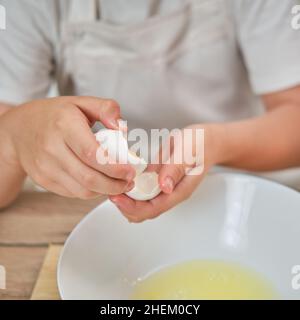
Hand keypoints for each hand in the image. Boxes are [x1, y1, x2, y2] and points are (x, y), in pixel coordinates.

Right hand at [0, 96, 135, 198]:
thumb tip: (123, 129)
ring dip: (105, 191)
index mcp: (64, 125)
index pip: (92, 154)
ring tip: (118, 183)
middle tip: (129, 182)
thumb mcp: (81, 102)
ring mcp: (45, 167)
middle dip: (114, 185)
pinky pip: (73, 193)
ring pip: (82, 190)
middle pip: (89, 178)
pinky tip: (100, 183)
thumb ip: (106, 109)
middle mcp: (52, 148)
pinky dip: (91, 192)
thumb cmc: (54, 116)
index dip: (114, 168)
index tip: (130, 171)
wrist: (21, 129)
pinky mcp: (44, 180)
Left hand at [110, 124, 220, 221]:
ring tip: (112, 185)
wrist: (204, 140)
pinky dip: (129, 188)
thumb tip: (165, 188)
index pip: (152, 209)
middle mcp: (168, 194)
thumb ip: (176, 169)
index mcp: (178, 191)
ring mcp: (162, 188)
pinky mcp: (157, 180)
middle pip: (143, 212)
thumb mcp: (188, 152)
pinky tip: (120, 178)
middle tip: (110, 190)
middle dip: (125, 206)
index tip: (116, 197)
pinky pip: (140, 191)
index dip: (132, 207)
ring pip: (140, 203)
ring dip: (125, 198)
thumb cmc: (199, 144)